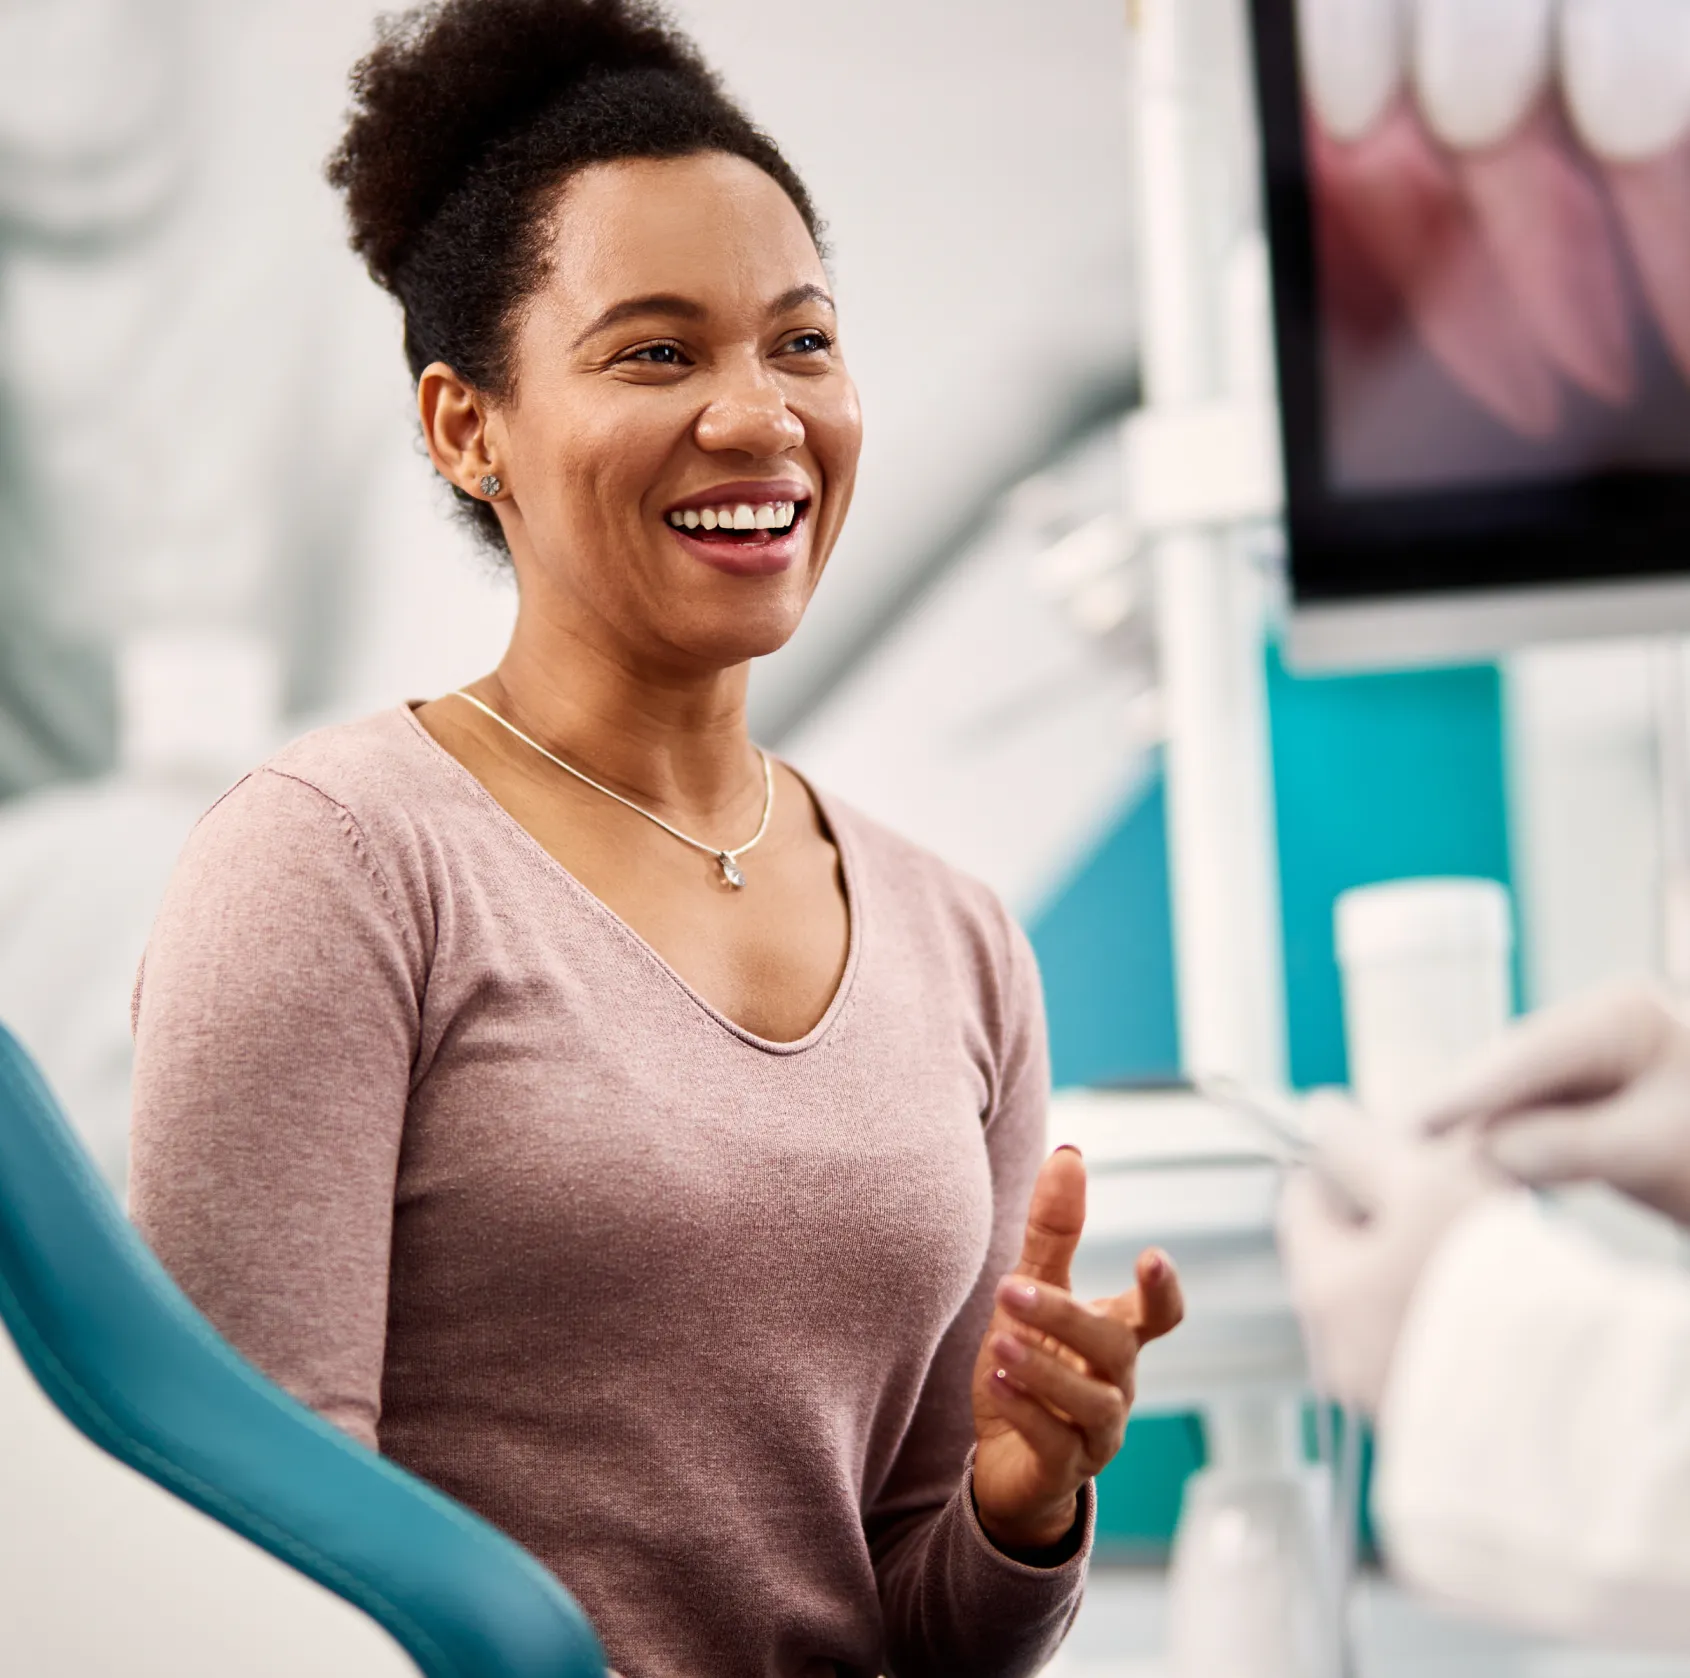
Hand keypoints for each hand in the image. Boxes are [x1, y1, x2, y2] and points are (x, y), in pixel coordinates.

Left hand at [971, 1146, 1183, 1553]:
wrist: (1007, 1460)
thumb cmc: (1031, 1363)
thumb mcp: (1032, 1290)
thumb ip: (1053, 1229)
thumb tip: (1069, 1153)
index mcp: (1116, 1336)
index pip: (1160, 1313)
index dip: (1163, 1288)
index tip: (1151, 1256)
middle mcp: (1117, 1383)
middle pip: (1115, 1348)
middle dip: (1066, 1318)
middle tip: (1010, 1287)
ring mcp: (1097, 1432)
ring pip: (1092, 1401)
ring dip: (1045, 1368)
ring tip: (1000, 1340)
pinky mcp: (1065, 1470)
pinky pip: (1057, 1443)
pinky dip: (1028, 1411)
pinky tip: (996, 1383)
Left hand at [1277, 1094, 1505, 1412]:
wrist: (1576, 1402)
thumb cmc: (1495, 1290)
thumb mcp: (1425, 1183)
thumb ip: (1361, 1145)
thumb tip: (1320, 1117)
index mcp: (1318, 1289)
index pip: (1301, 1199)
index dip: (1346, 1161)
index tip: (1395, 1150)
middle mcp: (1334, 1350)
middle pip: (1345, 1250)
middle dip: (1392, 1216)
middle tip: (1453, 1198)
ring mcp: (1380, 1390)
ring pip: (1386, 1297)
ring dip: (1423, 1267)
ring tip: (1485, 1252)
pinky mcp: (1431, 1416)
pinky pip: (1423, 1343)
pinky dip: (1450, 1316)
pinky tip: (1498, 1305)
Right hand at [1420, 982, 1689, 1225]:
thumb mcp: (1657, 1153)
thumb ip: (1566, 1145)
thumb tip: (1482, 1148)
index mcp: (1624, 1013)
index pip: (1523, 1055)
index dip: (1461, 1093)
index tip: (1408, 1126)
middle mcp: (1605, 1022)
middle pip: (1510, 1070)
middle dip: (1460, 1110)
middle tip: (1398, 1150)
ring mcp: (1601, 1056)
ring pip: (1518, 1096)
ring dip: (1478, 1132)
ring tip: (1420, 1165)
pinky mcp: (1601, 1094)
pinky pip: (1537, 1118)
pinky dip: (1509, 1146)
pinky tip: (1472, 1169)